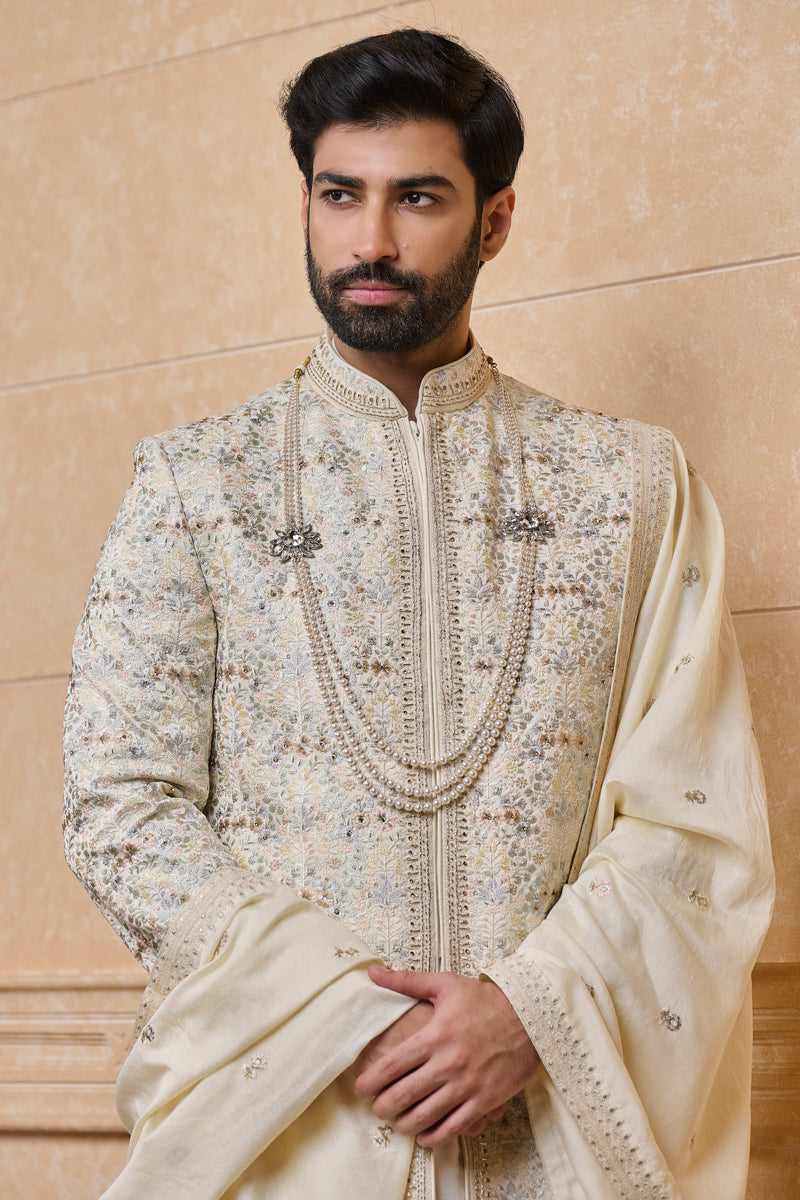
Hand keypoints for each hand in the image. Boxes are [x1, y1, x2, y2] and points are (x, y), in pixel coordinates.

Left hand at [353, 965, 538, 1146]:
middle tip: (376, 1108)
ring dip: (404, 1124)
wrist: (529, 1016)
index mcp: (434, 1036)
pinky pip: (453, 1128)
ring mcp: (466, 1085)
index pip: (391, 1066)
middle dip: (382, 1107)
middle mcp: (447, 1064)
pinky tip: (425, 1135)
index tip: (358, 1087)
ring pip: (424, 1117)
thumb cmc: (484, 999)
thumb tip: (372, 973)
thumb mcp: (444, 984)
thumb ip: (406, 981)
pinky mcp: (485, 1101)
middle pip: (402, 1096)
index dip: (369, 1081)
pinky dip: (434, 1137)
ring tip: (397, 1122)